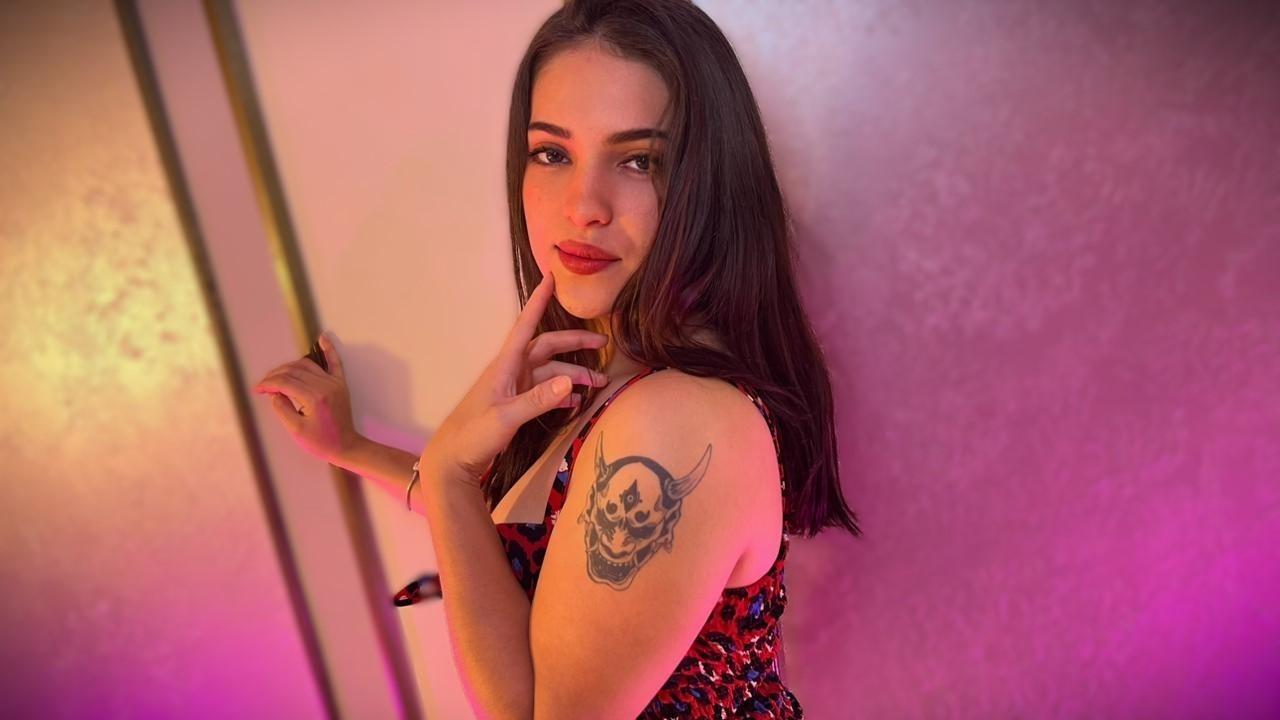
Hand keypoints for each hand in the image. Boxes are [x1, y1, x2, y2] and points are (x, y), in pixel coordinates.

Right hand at [252, 331, 361, 465]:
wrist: (346, 446)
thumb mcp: (296, 430)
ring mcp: (335, 383)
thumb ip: (282, 409)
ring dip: (290, 366)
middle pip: (293, 371)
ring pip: (307, 365)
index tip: (258, 390)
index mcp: (314, 397)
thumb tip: (274, 393)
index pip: (284, 382)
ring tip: (277, 375)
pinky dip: (329, 350)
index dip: (268, 384)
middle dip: (275, 375)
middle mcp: (325, 386)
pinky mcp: (340, 384)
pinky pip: (335, 362)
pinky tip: (323, 338)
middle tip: (264, 385)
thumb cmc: (321, 442)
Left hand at [424, 272, 610, 487]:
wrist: (453, 460)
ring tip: (600, 383)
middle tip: (604, 345)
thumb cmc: (473, 435)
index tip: (550, 278)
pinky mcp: (517, 403)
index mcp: (505, 366)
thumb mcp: (506, 419)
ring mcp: (515, 387)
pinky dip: (562, 394)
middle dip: (575, 344)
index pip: (526, 326)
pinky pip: (545, 391)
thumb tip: (571, 382)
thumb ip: (538, 400)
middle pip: (547, 347)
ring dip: (574, 375)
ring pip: (550, 371)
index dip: (538, 302)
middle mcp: (512, 371)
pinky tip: (577, 401)